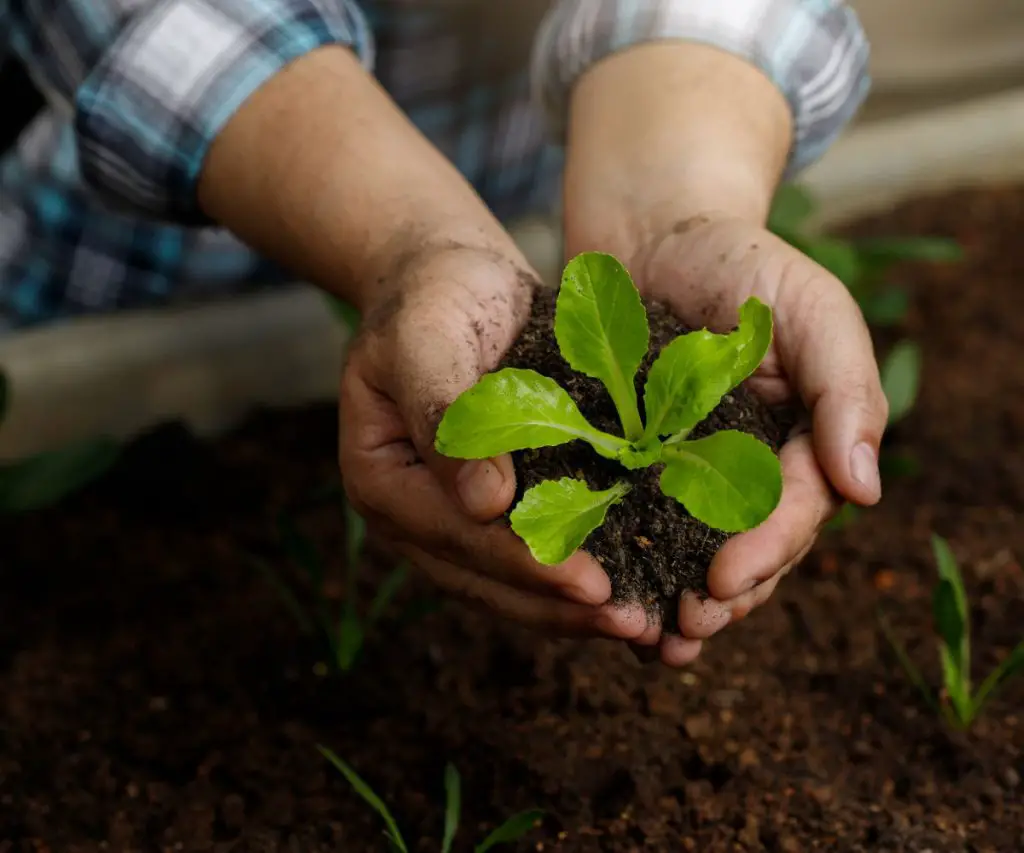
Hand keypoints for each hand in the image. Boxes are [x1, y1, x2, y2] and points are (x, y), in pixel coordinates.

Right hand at [338, 244, 655, 640]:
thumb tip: (482, 505)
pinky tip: (633, 589)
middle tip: (634, 625)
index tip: (591, 586)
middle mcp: (411, 515)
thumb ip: (443, 412)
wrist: (449, 280)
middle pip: (486, 579)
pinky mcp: (489, 511)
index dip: (525, 565)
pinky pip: (532, 556)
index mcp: (381, 480)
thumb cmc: (433, 298)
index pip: (457, 537)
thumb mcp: (425, 337)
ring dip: (574, 609)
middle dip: (560, 606)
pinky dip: (578, 577)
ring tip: (643, 626)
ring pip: (511, 583)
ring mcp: (449, 518)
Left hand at [627, 214, 887, 664]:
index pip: (794, 511)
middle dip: (721, 596)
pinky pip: (633, 523)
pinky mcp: (631, 467)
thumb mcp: (811, 309)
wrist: (653, 237)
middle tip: (685, 630)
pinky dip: (625, 562)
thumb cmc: (742, 263)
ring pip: (693, 551)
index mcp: (800, 443)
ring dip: (675, 601)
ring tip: (651, 643)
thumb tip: (866, 490)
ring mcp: (687, 472)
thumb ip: (846, 390)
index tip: (723, 580)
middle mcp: (748, 468)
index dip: (766, 551)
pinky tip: (606, 598)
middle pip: (747, 549)